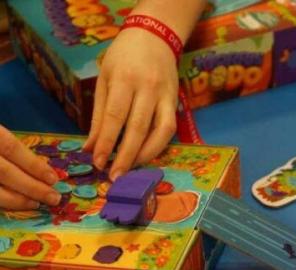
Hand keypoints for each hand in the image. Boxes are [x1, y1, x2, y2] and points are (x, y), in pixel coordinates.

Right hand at [0, 126, 59, 209]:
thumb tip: (40, 166)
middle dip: (32, 187)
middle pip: (4, 172)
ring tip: (37, 203)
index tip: (54, 178)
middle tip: (54, 198)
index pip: (11, 148)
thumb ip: (8, 144)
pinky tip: (16, 204)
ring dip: (16, 199)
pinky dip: (3, 202)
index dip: (34, 164)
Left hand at [84, 27, 178, 180]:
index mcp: (125, 80)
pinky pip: (169, 129)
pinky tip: (145, 155)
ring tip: (131, 169)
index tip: (97, 162)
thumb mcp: (105, 80)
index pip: (115, 117)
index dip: (106, 143)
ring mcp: (166, 96)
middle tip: (114, 176)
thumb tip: (91, 147)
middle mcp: (148, 89)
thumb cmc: (123, 58)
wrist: (154, 38)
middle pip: (138, 129)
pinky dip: (158, 146)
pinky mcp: (176, 102)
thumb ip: (100, 115)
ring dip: (146, 155)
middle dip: (126, 156)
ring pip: (160, 132)